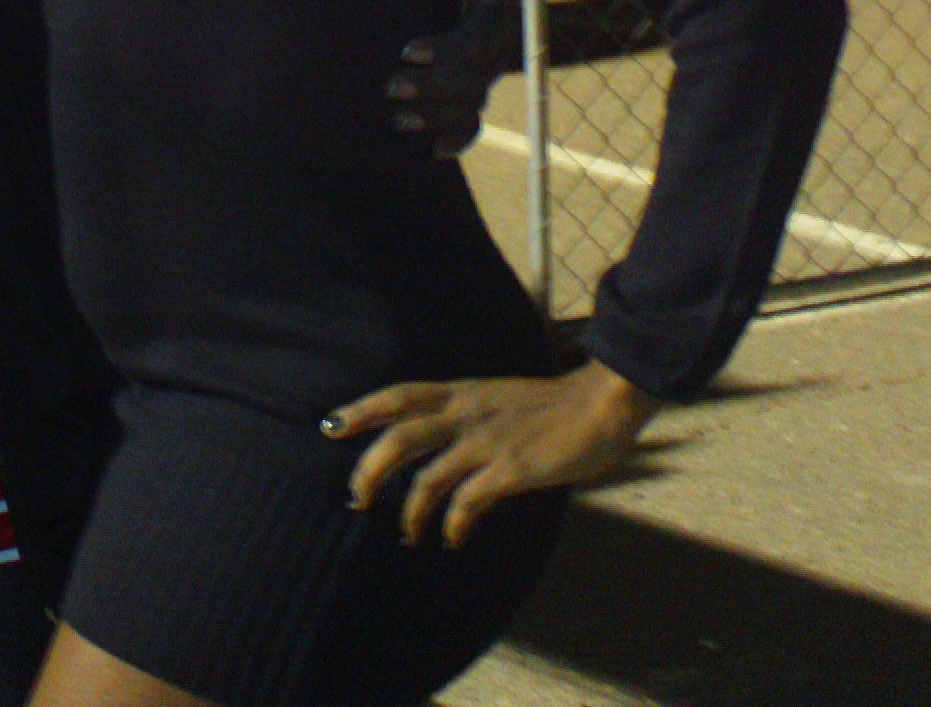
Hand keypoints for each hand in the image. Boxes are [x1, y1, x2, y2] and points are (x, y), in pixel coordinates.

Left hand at [323, 362, 658, 547]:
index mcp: (461, 392)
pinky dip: (454, 523)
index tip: (331, 425)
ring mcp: (486, 441)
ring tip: (406, 533)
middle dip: (369, 467)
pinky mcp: (511, 470)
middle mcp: (465, 413)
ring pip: (428, 476)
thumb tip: (440, 445)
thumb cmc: (551, 405)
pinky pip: (468, 501)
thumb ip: (466, 416)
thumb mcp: (496, 399)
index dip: (362, 408)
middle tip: (355, 496)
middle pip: (399, 436)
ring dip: (410, 509)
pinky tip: (452, 539)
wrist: (600, 404)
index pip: (399, 395)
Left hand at [385, 0, 519, 156]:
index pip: (475, 42)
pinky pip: (475, 115)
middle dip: (431, 89)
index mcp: (500, 17)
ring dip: (435, 116)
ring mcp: (489, 69)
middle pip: (470, 81)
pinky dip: (459, 135)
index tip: (407, 51)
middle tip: (391, 88)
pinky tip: (436, 152)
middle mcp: (499, 50)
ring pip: (469, 103)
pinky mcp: (478, 78)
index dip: (444, 51)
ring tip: (399, 120)